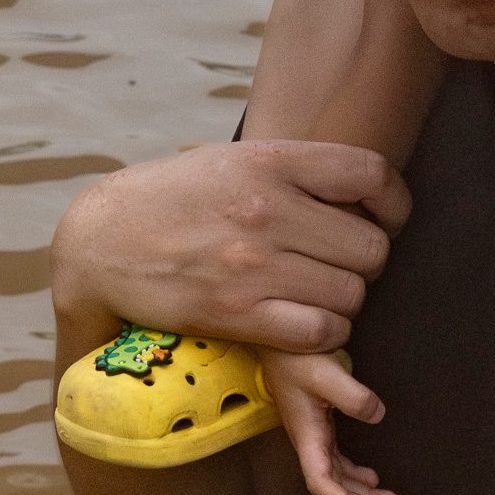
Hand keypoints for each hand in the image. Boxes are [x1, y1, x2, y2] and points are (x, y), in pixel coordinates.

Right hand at [49, 138, 409, 358]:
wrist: (101, 241)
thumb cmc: (175, 198)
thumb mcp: (232, 159)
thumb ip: (296, 169)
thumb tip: (365, 186)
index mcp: (271, 161)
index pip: (371, 174)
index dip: (394, 203)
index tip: (386, 219)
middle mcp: (266, 208)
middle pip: (370, 247)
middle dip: (366, 263)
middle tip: (339, 266)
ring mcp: (252, 263)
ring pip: (351, 295)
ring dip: (344, 303)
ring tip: (316, 295)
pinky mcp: (236, 313)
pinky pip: (318, 332)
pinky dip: (322, 334)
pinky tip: (303, 323)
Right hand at [264, 348, 398, 494]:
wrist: (281, 343)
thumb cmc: (297, 358)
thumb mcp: (326, 374)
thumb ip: (353, 397)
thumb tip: (377, 415)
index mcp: (308, 437)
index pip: (321, 483)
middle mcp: (310, 443)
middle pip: (333, 487)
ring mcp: (315, 437)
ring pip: (338, 477)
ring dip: (361, 493)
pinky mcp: (321, 428)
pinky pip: (339, 462)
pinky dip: (355, 476)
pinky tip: (372, 479)